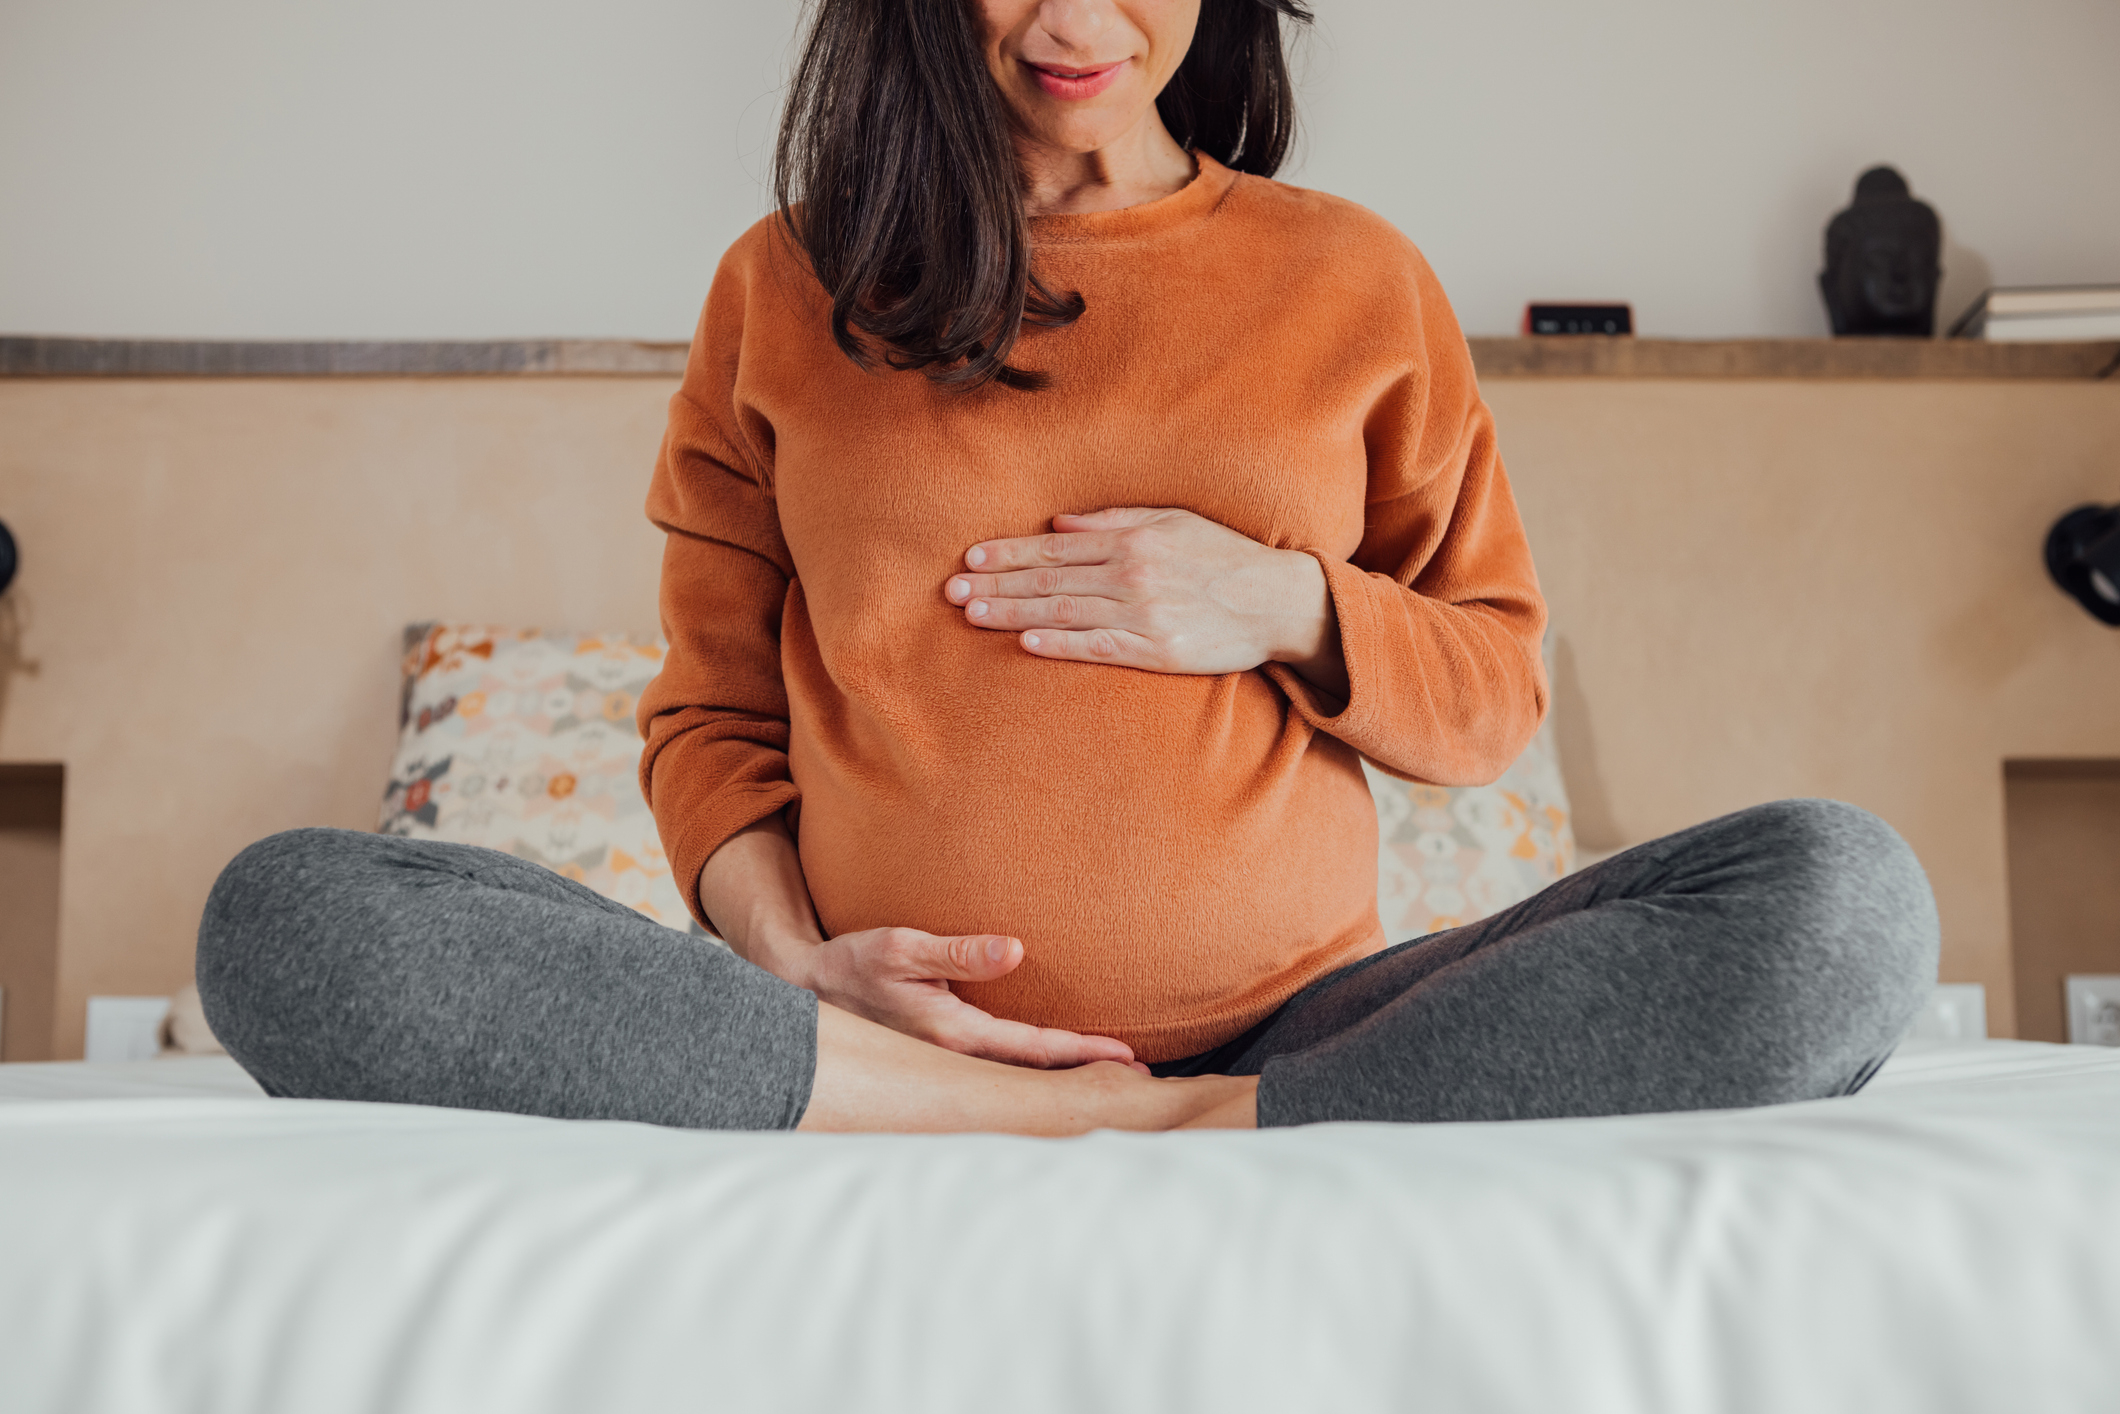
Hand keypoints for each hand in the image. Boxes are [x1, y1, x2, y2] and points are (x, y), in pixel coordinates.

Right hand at [768, 925, 1145, 1070]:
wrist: (807, 992)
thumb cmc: (854, 965)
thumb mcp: (902, 947)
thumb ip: (960, 951)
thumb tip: (1017, 951)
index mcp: (953, 1033)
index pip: (1032, 1048)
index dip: (1083, 1052)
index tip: (1129, 1058)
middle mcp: (955, 1058)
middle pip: (1034, 1074)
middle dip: (1086, 1077)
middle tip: (1142, 1084)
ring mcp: (948, 1063)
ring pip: (1018, 1077)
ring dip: (1064, 1077)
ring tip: (1112, 1079)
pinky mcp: (942, 1056)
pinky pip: (1000, 1069)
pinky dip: (1036, 1071)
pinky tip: (1055, 1071)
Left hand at [943, 507, 1347, 692]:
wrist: (1279, 601)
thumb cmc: (1225, 558)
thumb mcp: (1173, 522)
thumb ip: (1114, 520)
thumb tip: (1058, 523)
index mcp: (1132, 539)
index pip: (1055, 546)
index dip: (1008, 553)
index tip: (969, 561)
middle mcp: (1132, 573)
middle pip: (1050, 578)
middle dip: (996, 584)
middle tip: (951, 593)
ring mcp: (1143, 613)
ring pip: (1064, 611)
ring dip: (1014, 612)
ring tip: (973, 615)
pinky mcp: (1157, 649)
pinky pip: (1098, 646)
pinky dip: (1060, 644)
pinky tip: (1027, 642)